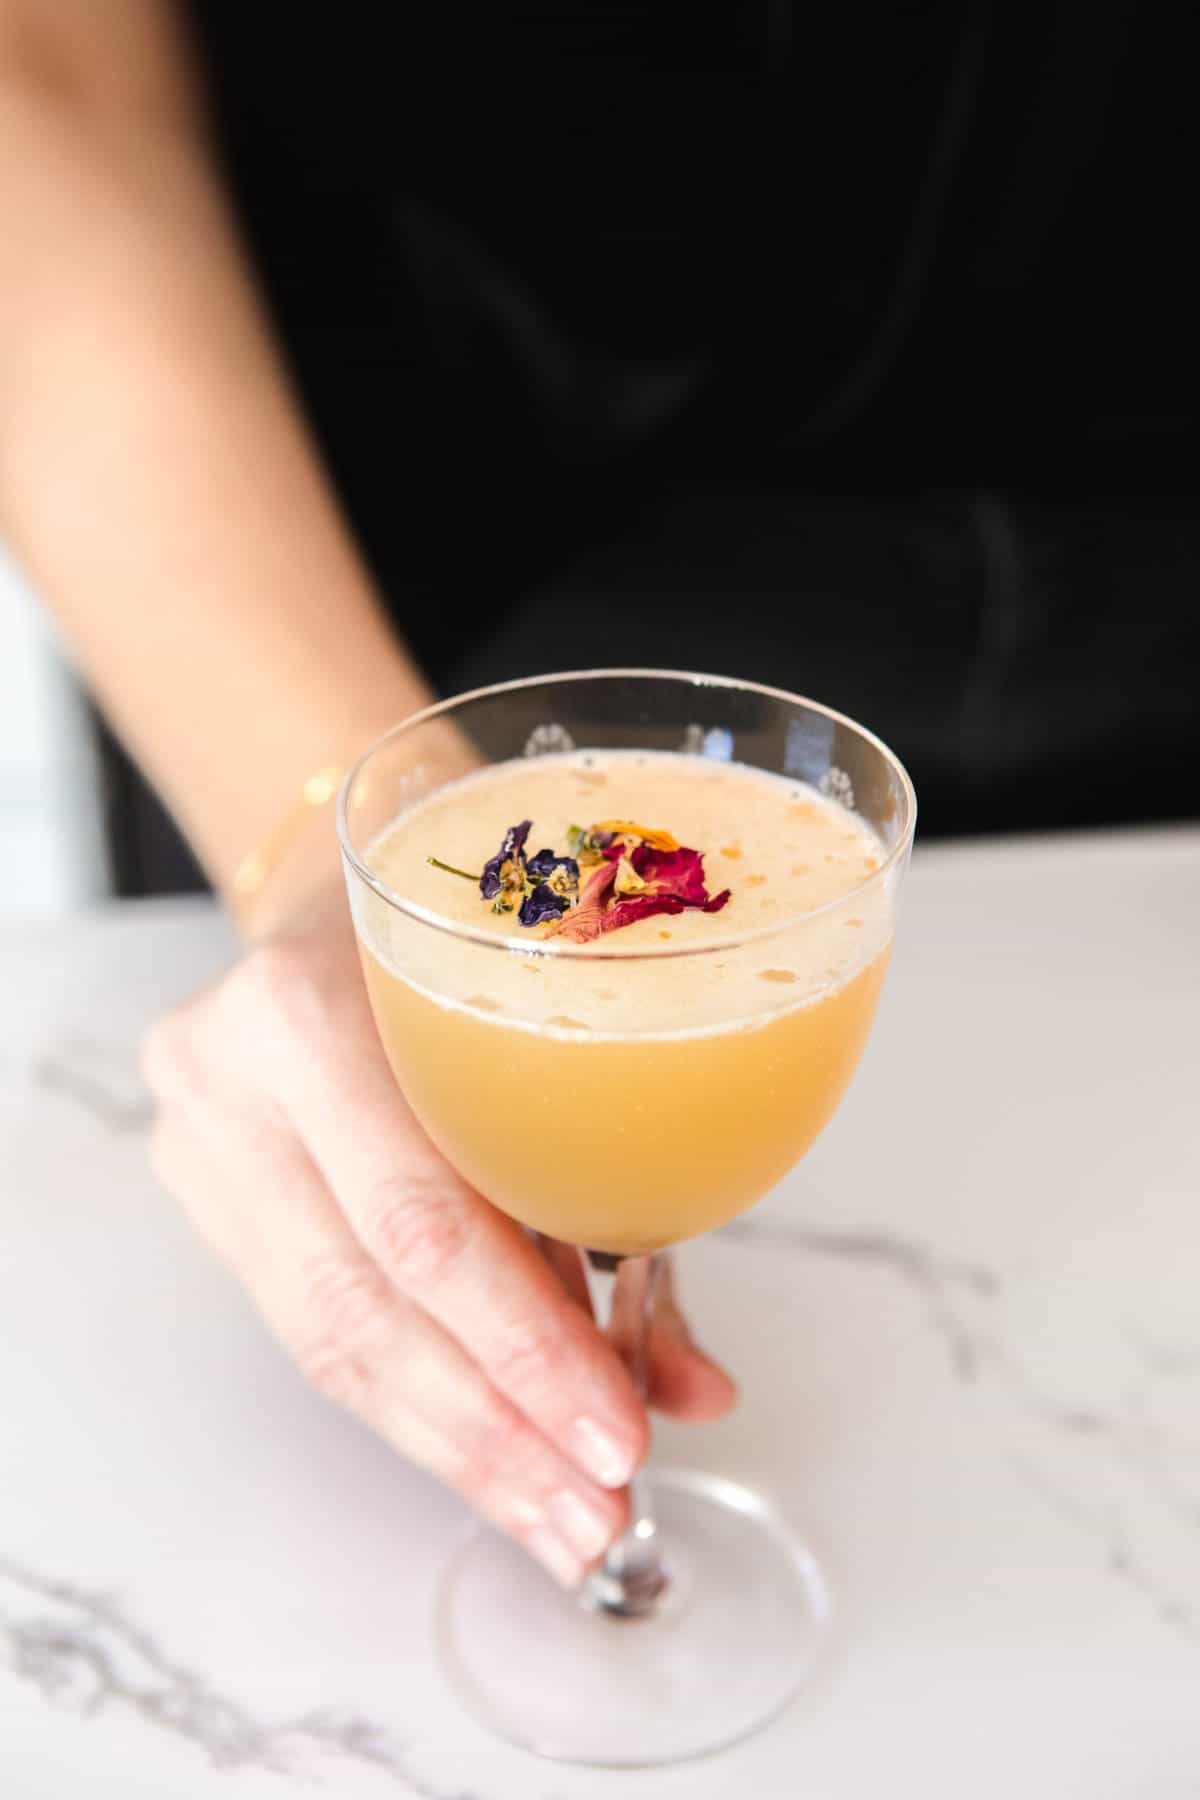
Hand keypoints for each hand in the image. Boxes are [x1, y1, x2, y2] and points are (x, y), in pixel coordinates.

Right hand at [141, 890, 735, 1587]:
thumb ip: (621, 1216)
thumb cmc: (468, 959)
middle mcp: (228, 1071)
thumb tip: (698, 1392)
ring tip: (556, 1513)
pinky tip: (490, 1454)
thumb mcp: (552, 1050)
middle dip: (494, 1427)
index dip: (522, 1348)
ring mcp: (199, 1134)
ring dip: (458, 1441)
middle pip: (363, 1300)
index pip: (422, 1219)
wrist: (345, 894)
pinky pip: (312, 1322)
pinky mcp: (204, 1188)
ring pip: (326, 1337)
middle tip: (592, 1506)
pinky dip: (415, 1397)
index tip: (616, 1435)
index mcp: (313, 1003)